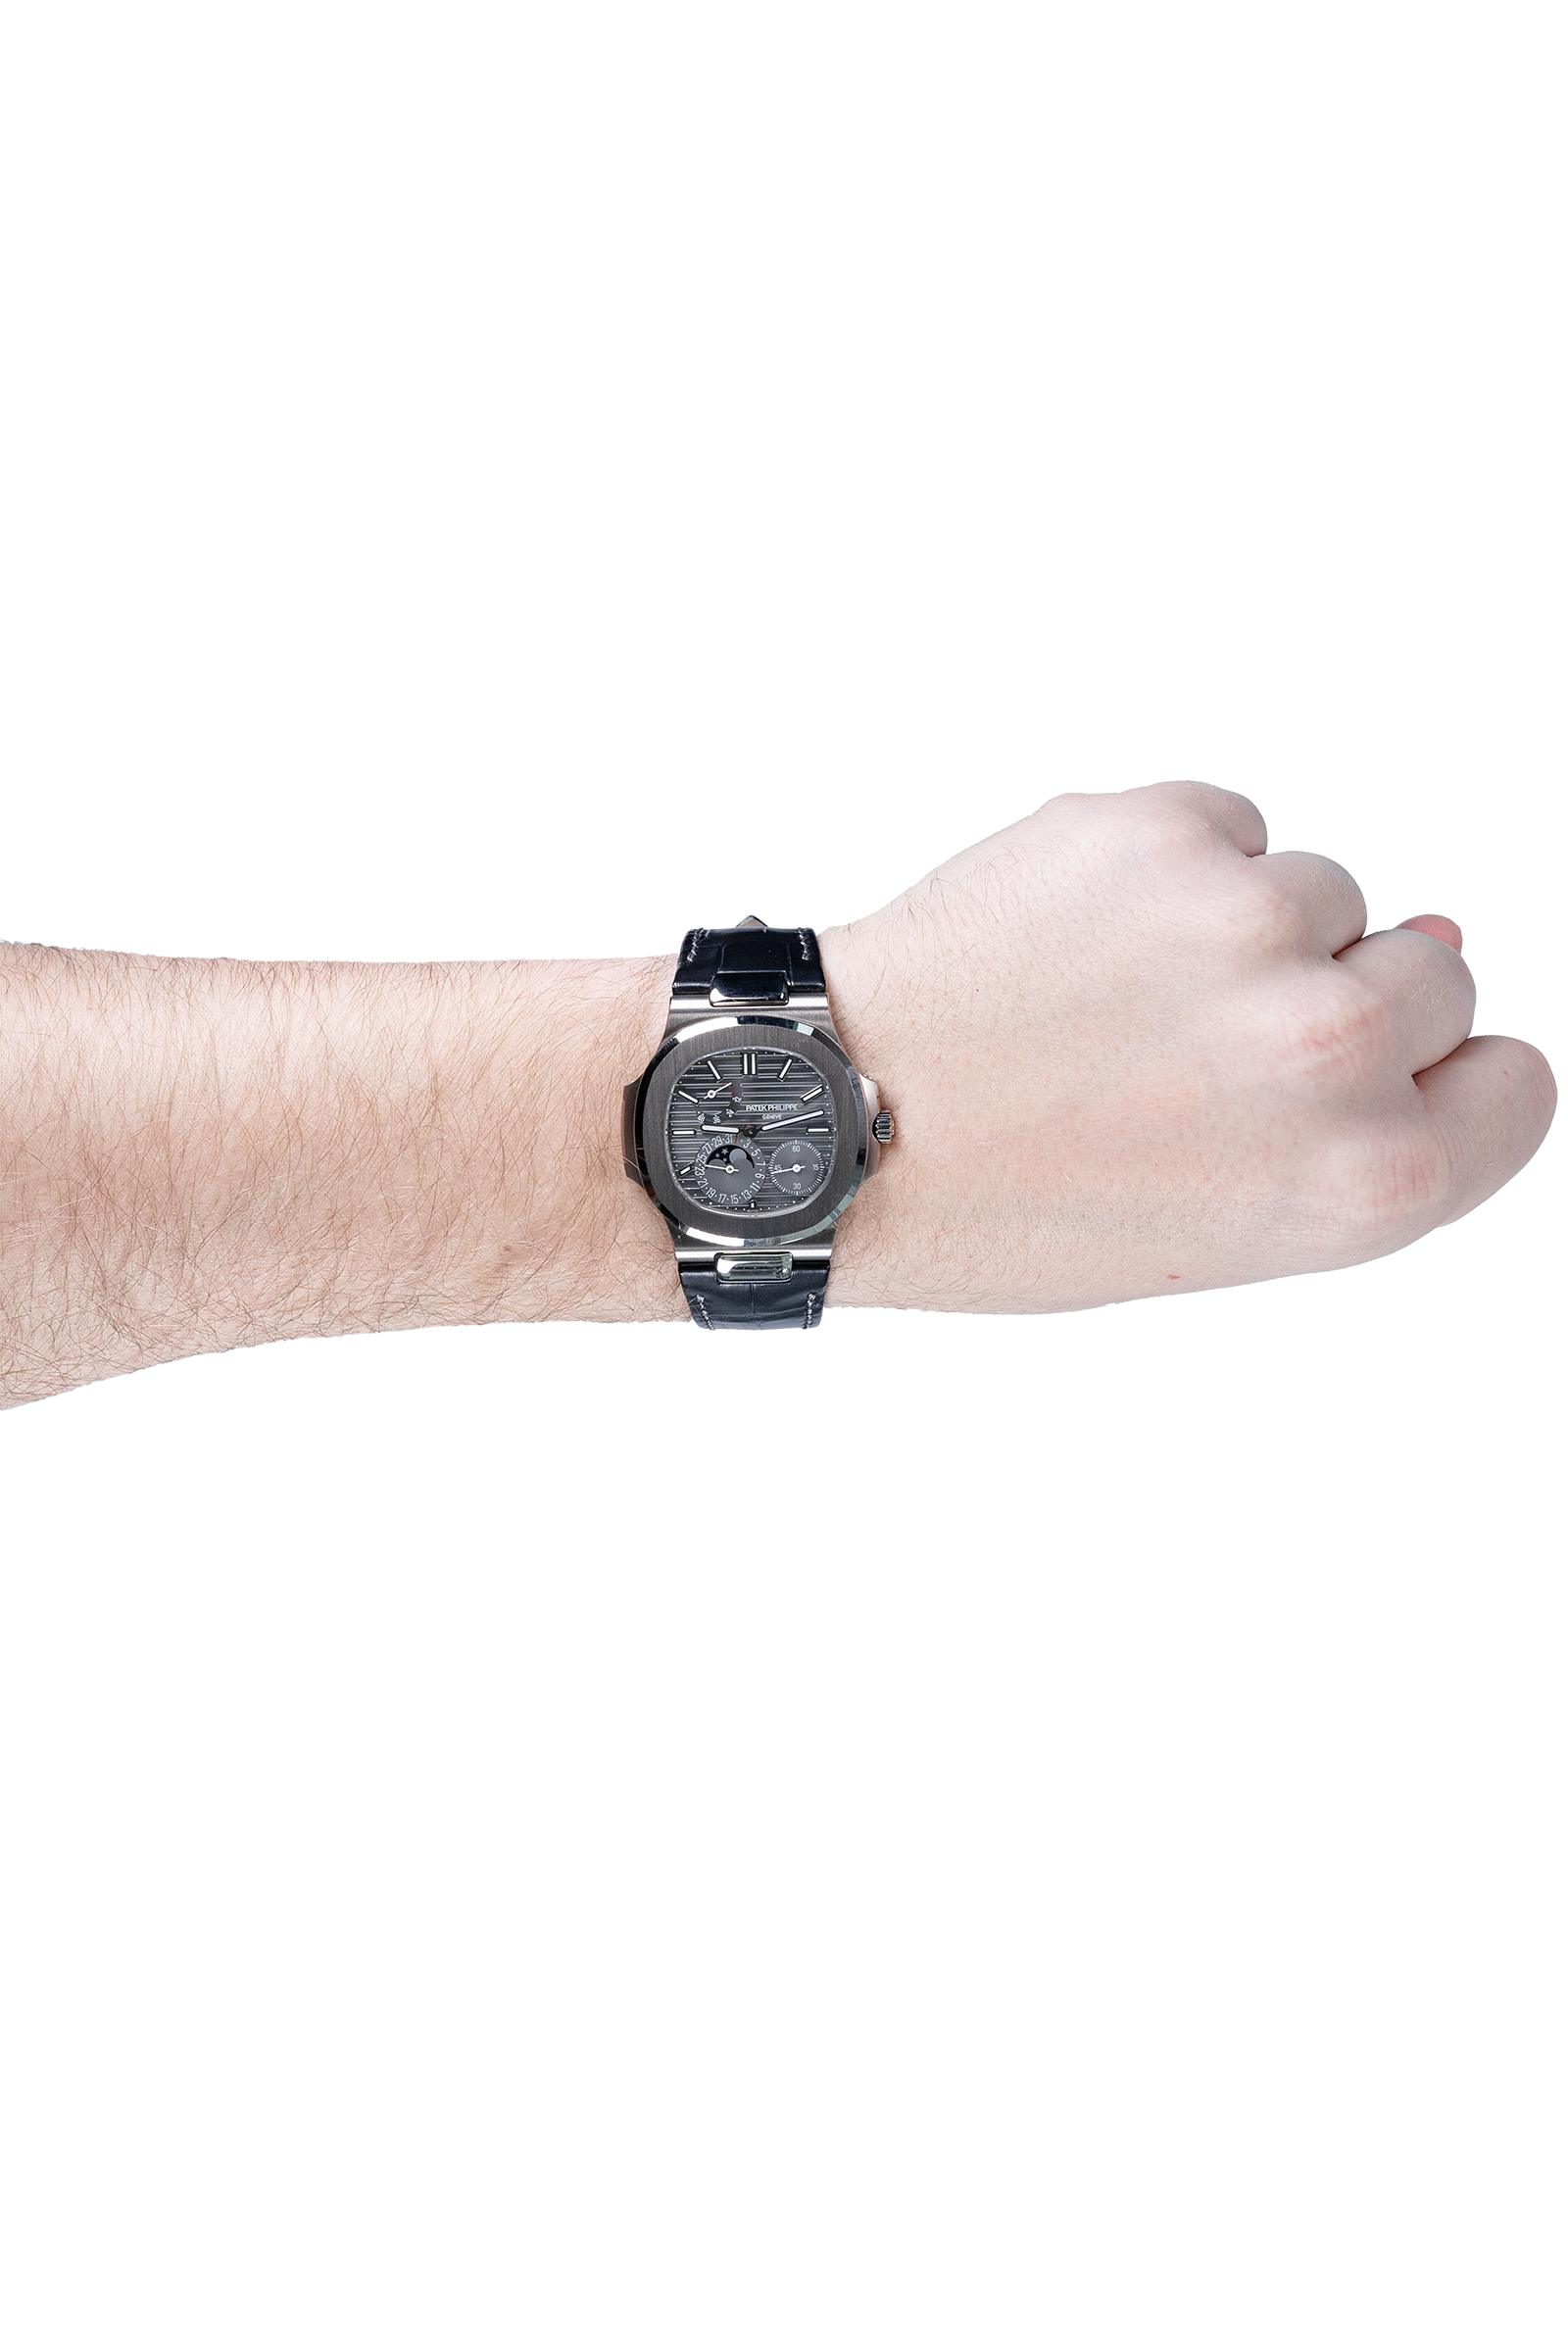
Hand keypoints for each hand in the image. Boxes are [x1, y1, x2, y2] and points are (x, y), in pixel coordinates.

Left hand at [822, 783, 1556, 1313]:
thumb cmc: (1006, 1205)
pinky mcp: (1165, 834)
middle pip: (1432, 973)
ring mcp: (1252, 928)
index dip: (1445, 1077)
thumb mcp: (1216, 1227)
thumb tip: (1427, 944)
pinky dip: (1172, 870)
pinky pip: (1233, 830)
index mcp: (1366, 1178)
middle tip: (1199, 1054)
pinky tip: (1085, 939)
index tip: (1382, 1077)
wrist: (837, 1125)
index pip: (1517, 1081)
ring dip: (1245, 933)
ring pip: (1324, 894)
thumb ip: (1354, 1123)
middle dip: (1339, 1002)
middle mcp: (1331, 1051)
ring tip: (1119, 1003)